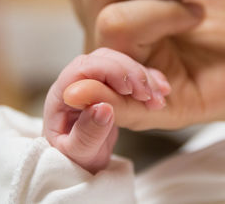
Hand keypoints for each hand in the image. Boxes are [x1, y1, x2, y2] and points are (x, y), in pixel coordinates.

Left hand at [43, 48, 170, 172]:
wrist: (82, 164)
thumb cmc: (74, 160)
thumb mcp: (79, 154)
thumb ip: (88, 133)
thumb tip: (102, 108)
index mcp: (62, 95)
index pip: (83, 69)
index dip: (109, 72)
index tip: (130, 89)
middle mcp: (77, 83)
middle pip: (103, 59)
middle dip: (130, 72)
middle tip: (149, 95)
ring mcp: (94, 82)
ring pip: (119, 63)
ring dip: (143, 77)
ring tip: (159, 99)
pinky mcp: (110, 85)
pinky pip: (130, 73)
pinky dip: (148, 79)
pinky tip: (162, 90)